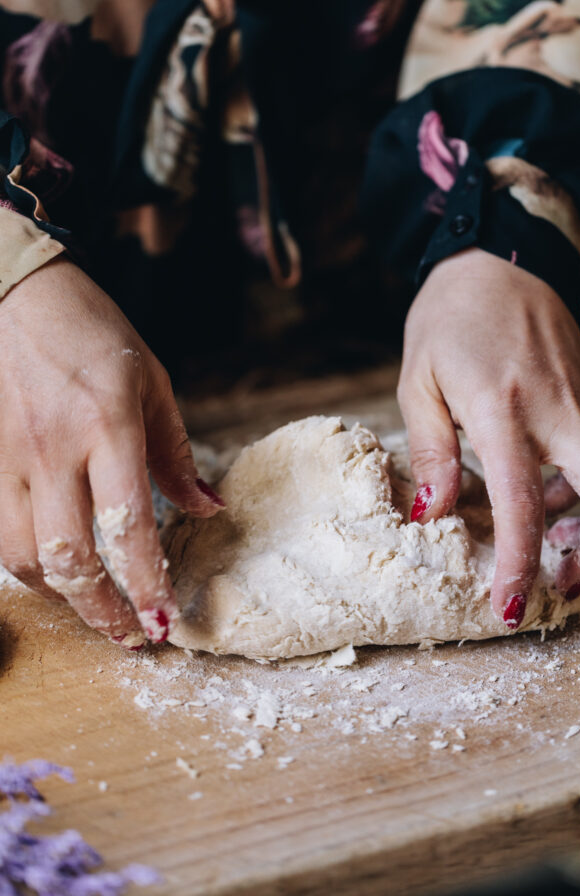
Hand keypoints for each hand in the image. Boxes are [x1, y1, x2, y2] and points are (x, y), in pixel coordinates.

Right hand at [0, 257, 223, 646]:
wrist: (15, 296)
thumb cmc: (92, 334)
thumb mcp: (152, 384)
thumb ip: (176, 454)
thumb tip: (208, 509)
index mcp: (106, 425)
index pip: (128, 524)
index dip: (145, 582)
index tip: (162, 621)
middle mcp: (52, 449)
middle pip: (68, 558)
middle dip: (102, 611)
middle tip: (131, 635)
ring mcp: (8, 459)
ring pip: (24, 558)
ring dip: (62, 597)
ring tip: (96, 608)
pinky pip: (0, 533)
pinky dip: (29, 565)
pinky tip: (56, 571)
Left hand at [398, 249, 579, 625]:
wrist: (501, 258)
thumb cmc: (449, 317)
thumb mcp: (418, 379)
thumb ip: (430, 450)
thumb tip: (435, 513)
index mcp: (502, 406)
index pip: (522, 500)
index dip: (518, 562)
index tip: (510, 606)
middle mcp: (557, 407)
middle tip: (561, 580)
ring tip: (554, 544)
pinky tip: (553, 494)